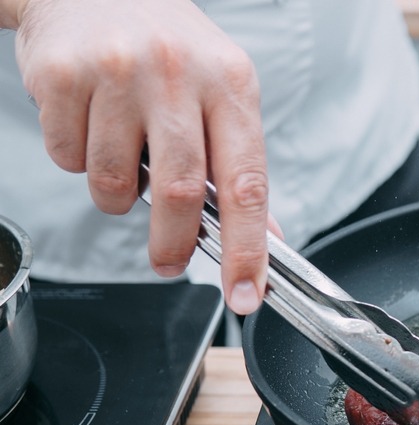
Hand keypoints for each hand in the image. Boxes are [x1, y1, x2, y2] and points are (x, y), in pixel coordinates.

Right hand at [10, 0, 270, 313]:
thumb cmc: (168, 48)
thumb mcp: (222, 92)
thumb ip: (240, 165)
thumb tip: (267, 239)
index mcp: (231, 83)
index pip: (248, 183)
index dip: (249, 248)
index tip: (246, 293)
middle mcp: (178, 73)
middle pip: (181, 192)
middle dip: (174, 243)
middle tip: (169, 262)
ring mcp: (117, 71)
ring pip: (113, 183)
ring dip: (117, 196)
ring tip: (122, 160)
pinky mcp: (61, 75)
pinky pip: (68, 158)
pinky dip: (78, 161)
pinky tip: (90, 123)